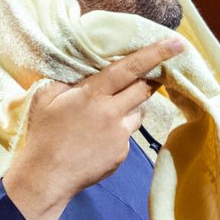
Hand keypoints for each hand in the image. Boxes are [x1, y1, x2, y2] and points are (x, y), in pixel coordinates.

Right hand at [3, 38, 184, 219]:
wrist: (46, 176)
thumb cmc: (42, 135)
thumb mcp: (44, 98)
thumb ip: (66, 80)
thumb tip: (82, 70)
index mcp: (93, 94)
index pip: (130, 68)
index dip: (155, 54)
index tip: (177, 43)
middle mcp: (112, 112)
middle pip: (143, 89)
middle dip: (150, 79)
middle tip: (151, 74)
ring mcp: (119, 135)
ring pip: (138, 113)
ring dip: (130, 107)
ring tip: (108, 114)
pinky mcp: (122, 154)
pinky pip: (127, 135)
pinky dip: (119, 131)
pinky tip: (99, 138)